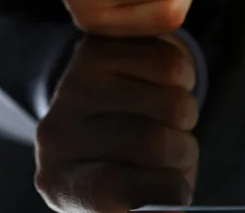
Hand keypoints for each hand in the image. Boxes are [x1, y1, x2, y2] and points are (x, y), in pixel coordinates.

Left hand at [34, 34, 199, 211]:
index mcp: (59, 182)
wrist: (93, 102)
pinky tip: (165, 84)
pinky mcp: (98, 46)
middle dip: (184, 151)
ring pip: (172, 101)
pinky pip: (171, 64)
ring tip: (171, 116)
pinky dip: (185, 77)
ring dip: (188, 112)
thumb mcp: (129, 198)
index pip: (111, 191)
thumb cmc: (121, 161)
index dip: (162, 193)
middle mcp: (57, 132)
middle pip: (152, 144)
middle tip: (181, 149)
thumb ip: (150, 204)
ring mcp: (75, 83)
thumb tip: (171, 203)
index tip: (180, 191)